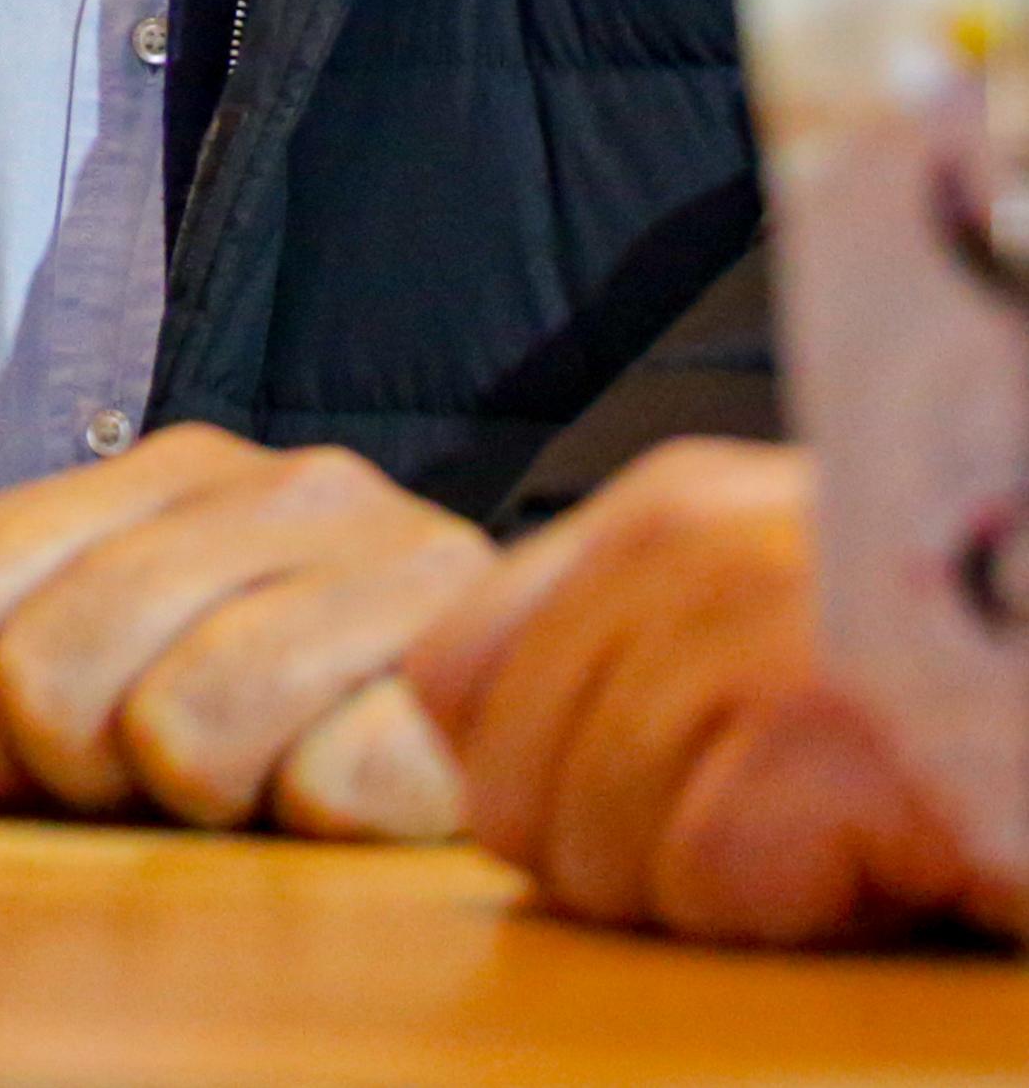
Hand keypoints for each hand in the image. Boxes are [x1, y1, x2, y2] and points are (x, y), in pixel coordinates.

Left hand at [0, 422, 487, 832]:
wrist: (541, 736)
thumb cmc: (297, 712)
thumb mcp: (113, 663)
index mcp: (173, 469)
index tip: (21, 762)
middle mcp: (286, 490)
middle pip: (41, 669)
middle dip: (70, 770)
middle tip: (149, 783)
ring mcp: (394, 574)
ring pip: (173, 729)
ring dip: (192, 803)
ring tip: (249, 788)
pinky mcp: (473, 682)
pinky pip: (315, 784)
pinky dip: (307, 821)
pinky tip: (337, 798)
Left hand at [404, 439, 1013, 944]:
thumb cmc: (972, 689)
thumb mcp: (775, 634)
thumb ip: (630, 669)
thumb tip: (477, 774)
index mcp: (662, 512)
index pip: (451, 679)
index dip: (536, 782)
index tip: (667, 808)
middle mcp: (688, 543)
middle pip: (511, 786)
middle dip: (636, 857)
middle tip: (790, 834)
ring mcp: (756, 626)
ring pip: (602, 846)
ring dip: (730, 892)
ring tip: (858, 837)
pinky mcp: (833, 726)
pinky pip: (711, 879)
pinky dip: (800, 910)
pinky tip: (897, 859)